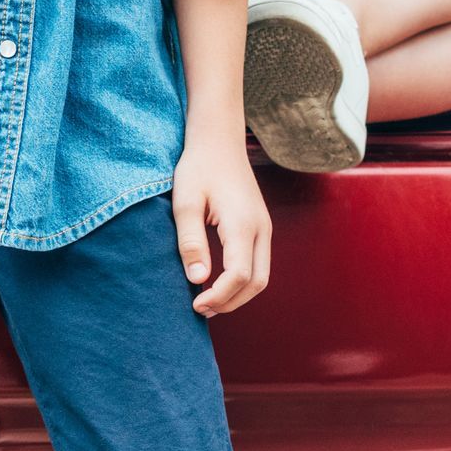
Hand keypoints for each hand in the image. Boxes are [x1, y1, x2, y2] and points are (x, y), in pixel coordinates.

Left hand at [173, 134, 271, 317]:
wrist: (219, 141)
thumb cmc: (198, 168)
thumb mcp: (185, 202)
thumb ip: (191, 241)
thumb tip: (197, 279)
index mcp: (242, 223)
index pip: (238, 275)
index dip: (219, 296)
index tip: (195, 305)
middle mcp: (261, 228)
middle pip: (257, 282)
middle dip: (230, 302)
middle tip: (201, 309)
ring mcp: (264, 227)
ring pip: (262, 276)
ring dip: (238, 294)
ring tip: (208, 302)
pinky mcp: (261, 226)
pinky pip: (259, 263)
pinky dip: (242, 281)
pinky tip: (218, 282)